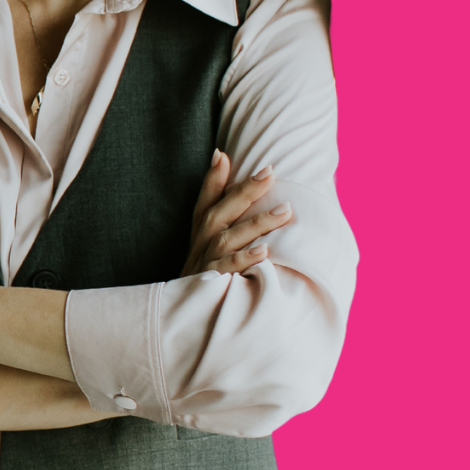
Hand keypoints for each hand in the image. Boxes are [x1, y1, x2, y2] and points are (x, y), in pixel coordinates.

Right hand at [183, 151, 294, 274]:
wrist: (185, 314)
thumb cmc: (205, 268)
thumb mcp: (207, 235)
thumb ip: (215, 197)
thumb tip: (220, 155)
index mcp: (201, 229)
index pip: (209, 199)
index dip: (216, 177)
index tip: (233, 157)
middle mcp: (201, 243)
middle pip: (220, 212)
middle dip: (245, 192)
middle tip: (271, 173)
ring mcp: (204, 263)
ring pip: (228, 238)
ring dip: (256, 224)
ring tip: (284, 211)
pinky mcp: (210, 283)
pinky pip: (227, 270)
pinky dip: (243, 259)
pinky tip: (265, 252)